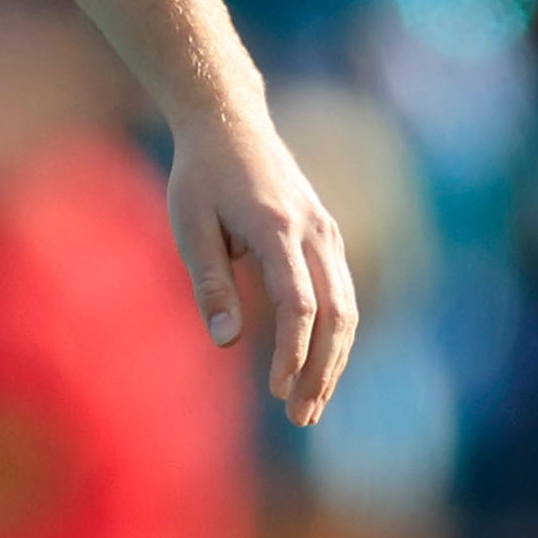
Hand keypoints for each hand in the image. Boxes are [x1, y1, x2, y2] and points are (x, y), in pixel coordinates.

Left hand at [167, 101, 359, 423]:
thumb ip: (211, 283)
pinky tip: (316, 368)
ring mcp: (328, 232)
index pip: (299, 303)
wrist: (230, 122)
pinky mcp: (329, 236)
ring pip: (348, 307)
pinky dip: (334, 336)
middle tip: (300, 416)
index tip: (278, 391)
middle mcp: (313, 230)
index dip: (293, 352)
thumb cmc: (201, 175)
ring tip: (310, 406)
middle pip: (337, 313)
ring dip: (333, 361)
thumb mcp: (190, 225)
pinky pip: (342, 293)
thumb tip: (228, 341)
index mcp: (277, 227)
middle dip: (323, 370)